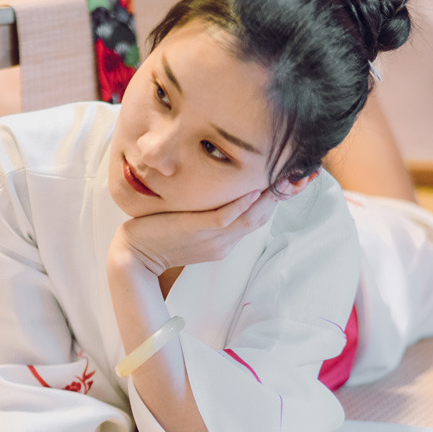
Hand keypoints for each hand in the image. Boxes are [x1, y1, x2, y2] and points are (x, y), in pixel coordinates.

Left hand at [112, 187, 277, 275]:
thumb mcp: (190, 228)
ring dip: (268, 198)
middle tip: (299, 174)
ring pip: (249, 219)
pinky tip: (253, 188)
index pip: (257, 219)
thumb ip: (207, 216)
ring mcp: (212, 239)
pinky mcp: (197, 231)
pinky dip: (241, 203)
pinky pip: (225, 217)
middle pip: (260, 219)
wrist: (134, 257)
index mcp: (224, 242)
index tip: (290, 181)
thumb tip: (217, 193)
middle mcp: (223, 242)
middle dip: (280, 196)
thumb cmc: (157, 238)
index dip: (275, 200)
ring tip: (284, 177)